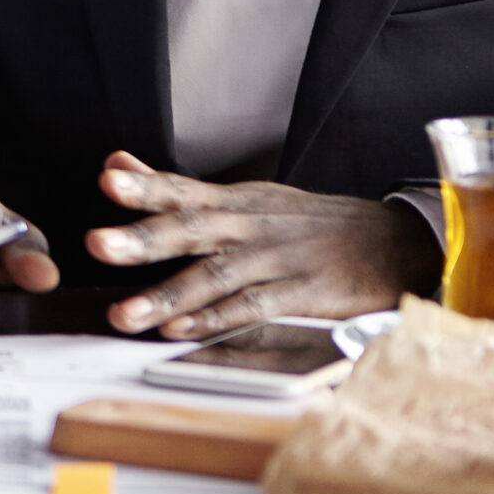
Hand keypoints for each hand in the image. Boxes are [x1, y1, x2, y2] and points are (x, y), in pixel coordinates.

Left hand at [85, 151, 440, 337]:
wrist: (396, 241)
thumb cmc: (310, 223)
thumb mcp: (246, 197)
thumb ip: (177, 189)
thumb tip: (118, 164)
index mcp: (235, 202)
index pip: (181, 189)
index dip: (145, 185)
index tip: (107, 180)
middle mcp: (251, 226)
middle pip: (191, 228)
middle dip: (142, 238)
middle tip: (97, 245)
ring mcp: (278, 259)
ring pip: (215, 275)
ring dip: (168, 296)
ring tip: (124, 314)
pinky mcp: (304, 293)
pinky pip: (254, 307)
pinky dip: (218, 319)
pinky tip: (183, 330)